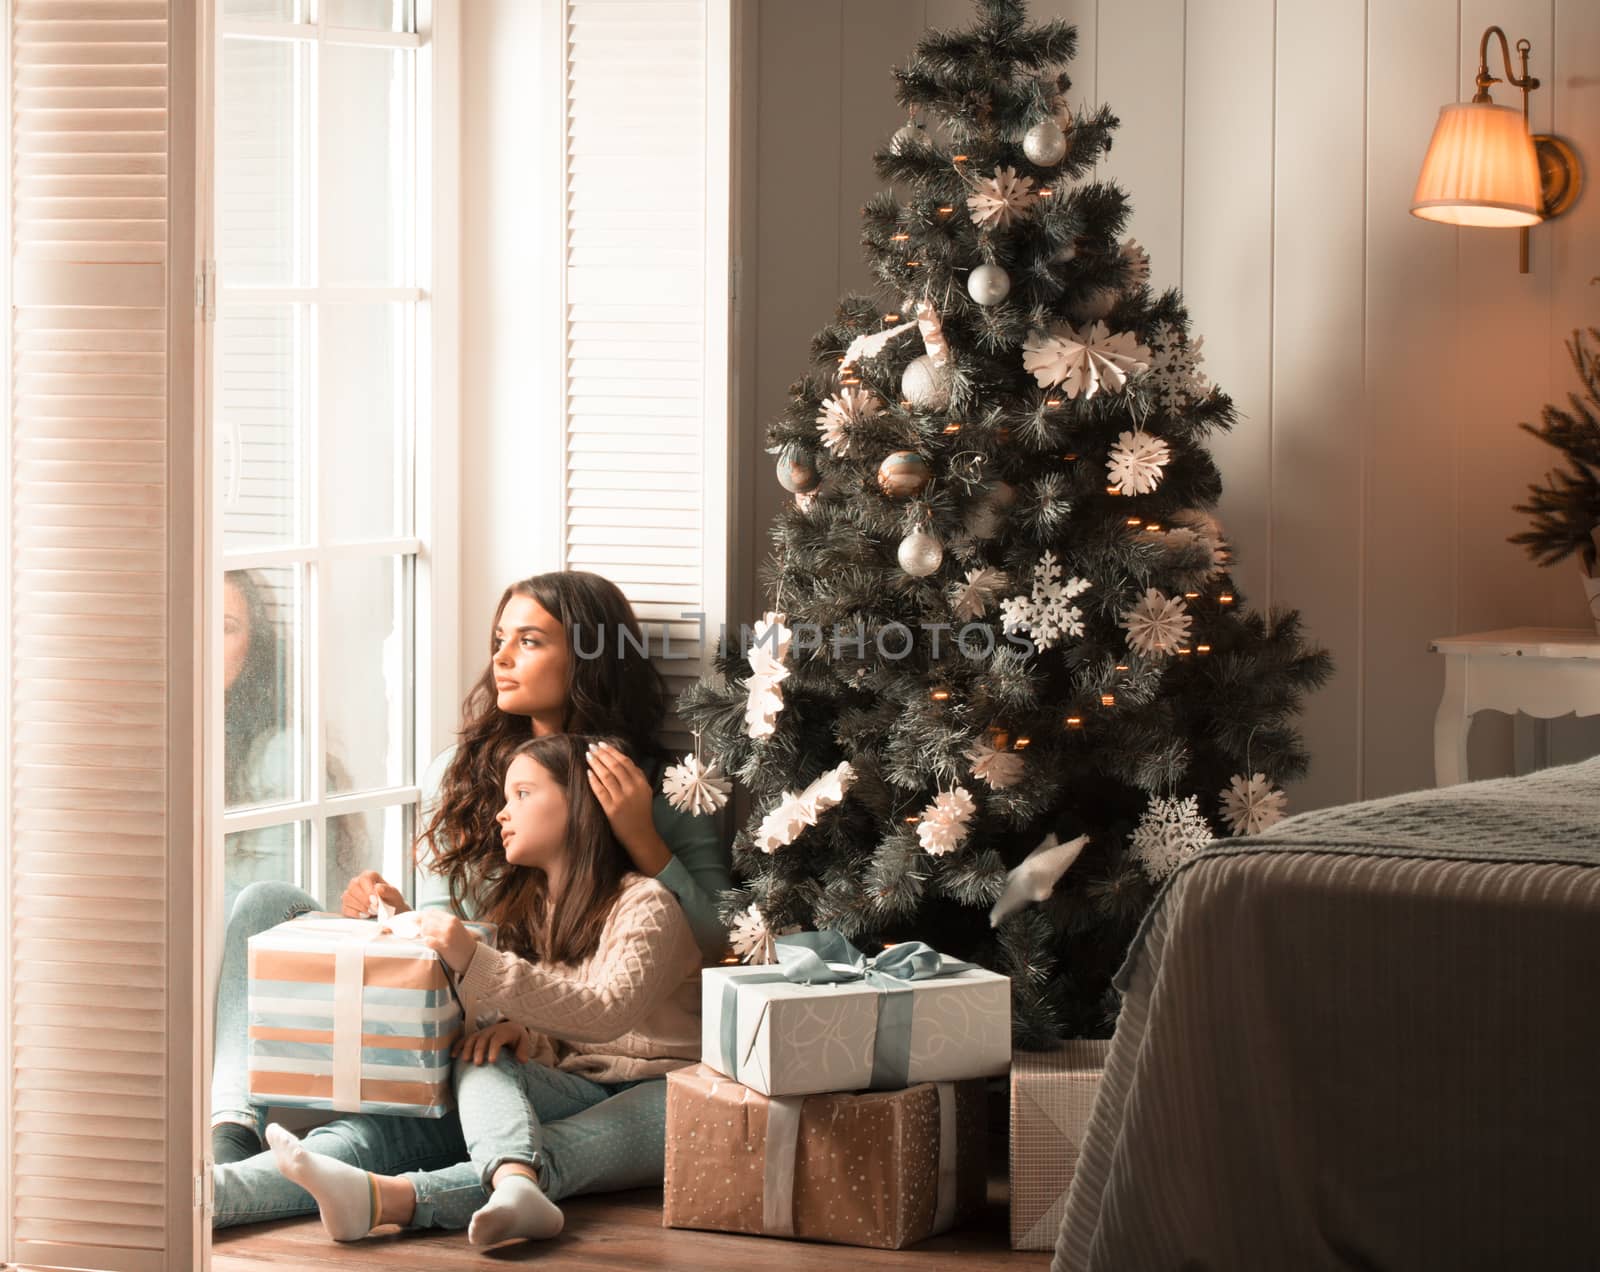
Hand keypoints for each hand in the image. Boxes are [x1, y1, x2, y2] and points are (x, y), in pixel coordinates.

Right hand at [341, 870, 406, 918]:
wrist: (390, 913)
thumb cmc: (392, 901)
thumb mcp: (394, 895)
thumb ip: (388, 890)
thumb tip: (378, 888)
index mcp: (369, 876)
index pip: (364, 878)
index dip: (369, 890)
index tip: (376, 901)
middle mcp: (357, 882)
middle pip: (353, 887)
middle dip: (364, 900)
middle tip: (375, 909)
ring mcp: (350, 894)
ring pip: (347, 898)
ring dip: (361, 907)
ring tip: (372, 912)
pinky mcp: (346, 906)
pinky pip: (345, 909)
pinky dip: (355, 914)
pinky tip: (365, 916)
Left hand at [416, 910, 479, 974]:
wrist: (472, 956)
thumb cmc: (462, 943)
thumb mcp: (456, 927)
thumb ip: (443, 922)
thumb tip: (425, 920)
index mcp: (452, 919)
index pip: (431, 913)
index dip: (421, 916)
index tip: (415, 920)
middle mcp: (449, 925)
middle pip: (426, 920)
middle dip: (420, 925)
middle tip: (418, 932)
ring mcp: (446, 936)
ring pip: (425, 929)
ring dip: (422, 934)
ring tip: (423, 938)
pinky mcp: (444, 947)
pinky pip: (428, 941)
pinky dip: (426, 941)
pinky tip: (428, 943)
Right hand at [451, 1020, 532, 1064]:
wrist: (511, 1026)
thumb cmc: (516, 1037)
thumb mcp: (524, 1041)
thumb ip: (523, 1050)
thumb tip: (522, 1060)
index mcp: (503, 1032)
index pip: (497, 1039)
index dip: (494, 1049)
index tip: (492, 1061)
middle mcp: (490, 1031)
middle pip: (483, 1039)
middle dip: (479, 1051)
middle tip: (478, 1064)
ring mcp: (481, 1033)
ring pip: (472, 1038)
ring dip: (467, 1048)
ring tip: (465, 1060)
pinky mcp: (475, 1036)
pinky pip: (464, 1039)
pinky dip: (457, 1046)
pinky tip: (452, 1056)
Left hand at [586, 741, 664, 867]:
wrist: (641, 835)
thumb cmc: (641, 813)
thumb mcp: (645, 792)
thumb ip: (637, 777)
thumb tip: (623, 761)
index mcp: (641, 783)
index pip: (626, 762)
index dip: (613, 752)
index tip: (603, 745)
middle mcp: (633, 789)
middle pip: (615, 767)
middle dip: (602, 754)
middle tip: (592, 747)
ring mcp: (622, 799)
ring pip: (607, 776)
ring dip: (596, 764)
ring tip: (588, 756)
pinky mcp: (611, 810)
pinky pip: (600, 791)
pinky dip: (594, 780)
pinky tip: (588, 773)